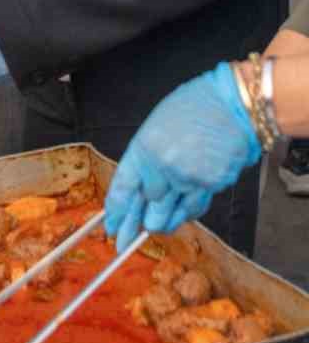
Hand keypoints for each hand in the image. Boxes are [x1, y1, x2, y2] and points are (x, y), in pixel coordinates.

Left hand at [103, 64, 261, 252]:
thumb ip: (147, 158)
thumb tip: (143, 186)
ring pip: (170, 215)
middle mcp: (163, 167)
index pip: (123, 187)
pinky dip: (187, 212)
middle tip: (127, 239)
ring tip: (156, 228)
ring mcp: (188, 179)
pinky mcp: (211, 186)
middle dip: (138, 222)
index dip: (116, 211)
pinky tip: (181, 215)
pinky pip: (194, 207)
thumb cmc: (193, 107)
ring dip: (162, 223)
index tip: (110, 228)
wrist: (232, 103)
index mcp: (143, 148)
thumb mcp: (156, 126)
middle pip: (147, 208)